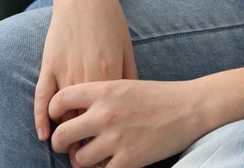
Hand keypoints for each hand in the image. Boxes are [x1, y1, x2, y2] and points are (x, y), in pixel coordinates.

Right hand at [34, 0, 138, 162]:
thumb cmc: (110, 21)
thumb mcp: (127, 49)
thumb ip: (129, 78)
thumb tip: (132, 105)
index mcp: (110, 76)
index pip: (107, 119)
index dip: (107, 138)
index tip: (109, 153)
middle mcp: (86, 78)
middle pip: (84, 122)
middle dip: (86, 143)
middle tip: (87, 159)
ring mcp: (65, 72)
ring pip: (63, 114)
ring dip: (66, 135)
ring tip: (70, 151)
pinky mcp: (48, 65)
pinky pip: (41, 98)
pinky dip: (40, 119)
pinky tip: (43, 135)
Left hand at [48, 78, 211, 167]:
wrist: (190, 107)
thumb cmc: (157, 95)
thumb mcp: (125, 84)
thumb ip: (98, 96)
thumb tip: (72, 110)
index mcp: (103, 91)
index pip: (59, 101)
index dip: (53, 112)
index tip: (57, 119)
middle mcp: (105, 114)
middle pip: (62, 136)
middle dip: (61, 144)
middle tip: (67, 146)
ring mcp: (116, 138)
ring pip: (79, 159)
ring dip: (82, 161)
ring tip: (88, 157)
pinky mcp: (129, 159)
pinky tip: (109, 162)